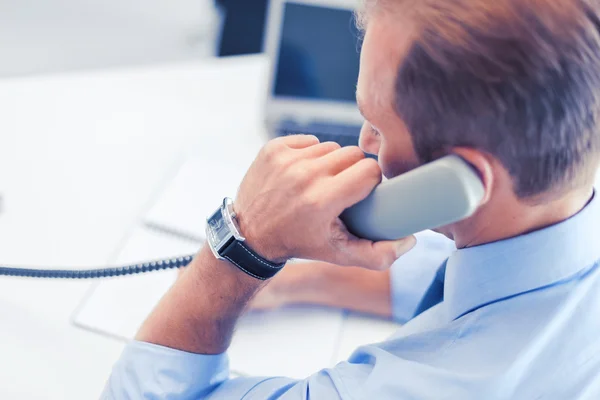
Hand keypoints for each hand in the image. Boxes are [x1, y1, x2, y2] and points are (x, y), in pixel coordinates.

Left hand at [234, 135, 415, 269]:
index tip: (364, 192)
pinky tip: (305, 172)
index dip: (371, 181)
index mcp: (323, 200)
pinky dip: (311, 154)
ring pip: (332, 147)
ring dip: (332, 163)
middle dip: (354, 171)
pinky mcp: (274, 148)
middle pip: (353, 155)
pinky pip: (310, 141)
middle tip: (344, 189)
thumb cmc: (299, 244)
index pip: (369, 171)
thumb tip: (410, 241)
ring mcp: (287, 159)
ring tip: (322, 182)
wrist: (250, 234)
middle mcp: (304, 176)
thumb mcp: (339, 255)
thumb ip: (379, 255)